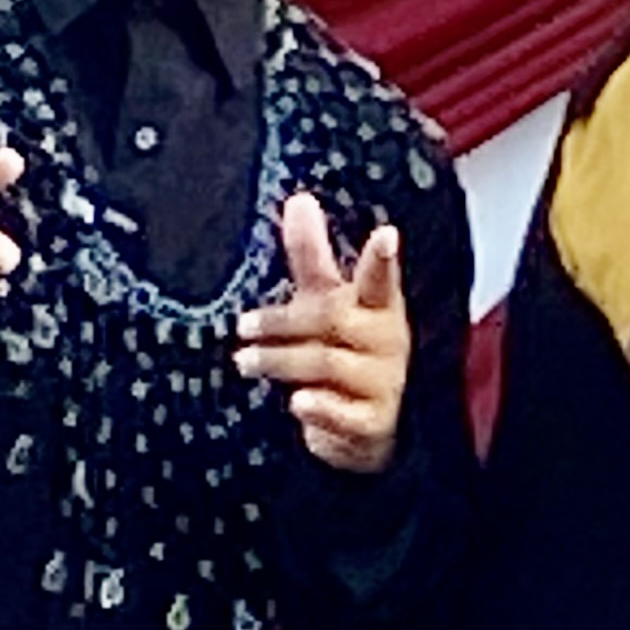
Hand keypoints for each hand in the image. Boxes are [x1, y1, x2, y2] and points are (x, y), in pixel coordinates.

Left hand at [232, 193, 409, 473]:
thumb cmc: (346, 353)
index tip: (386, 235)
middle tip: (243, 327)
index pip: (381, 279)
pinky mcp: (373, 423)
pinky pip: (345, 414)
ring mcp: (384, 383)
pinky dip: (319, 408)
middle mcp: (387, 341)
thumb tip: (299, 199)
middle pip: (332, 320)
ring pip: (327, 364)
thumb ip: (314, 255)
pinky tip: (297, 403)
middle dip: (283, 321)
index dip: (383, 260)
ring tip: (244, 361)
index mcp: (379, 306)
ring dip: (280, 361)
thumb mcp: (329, 303)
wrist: (365, 429)